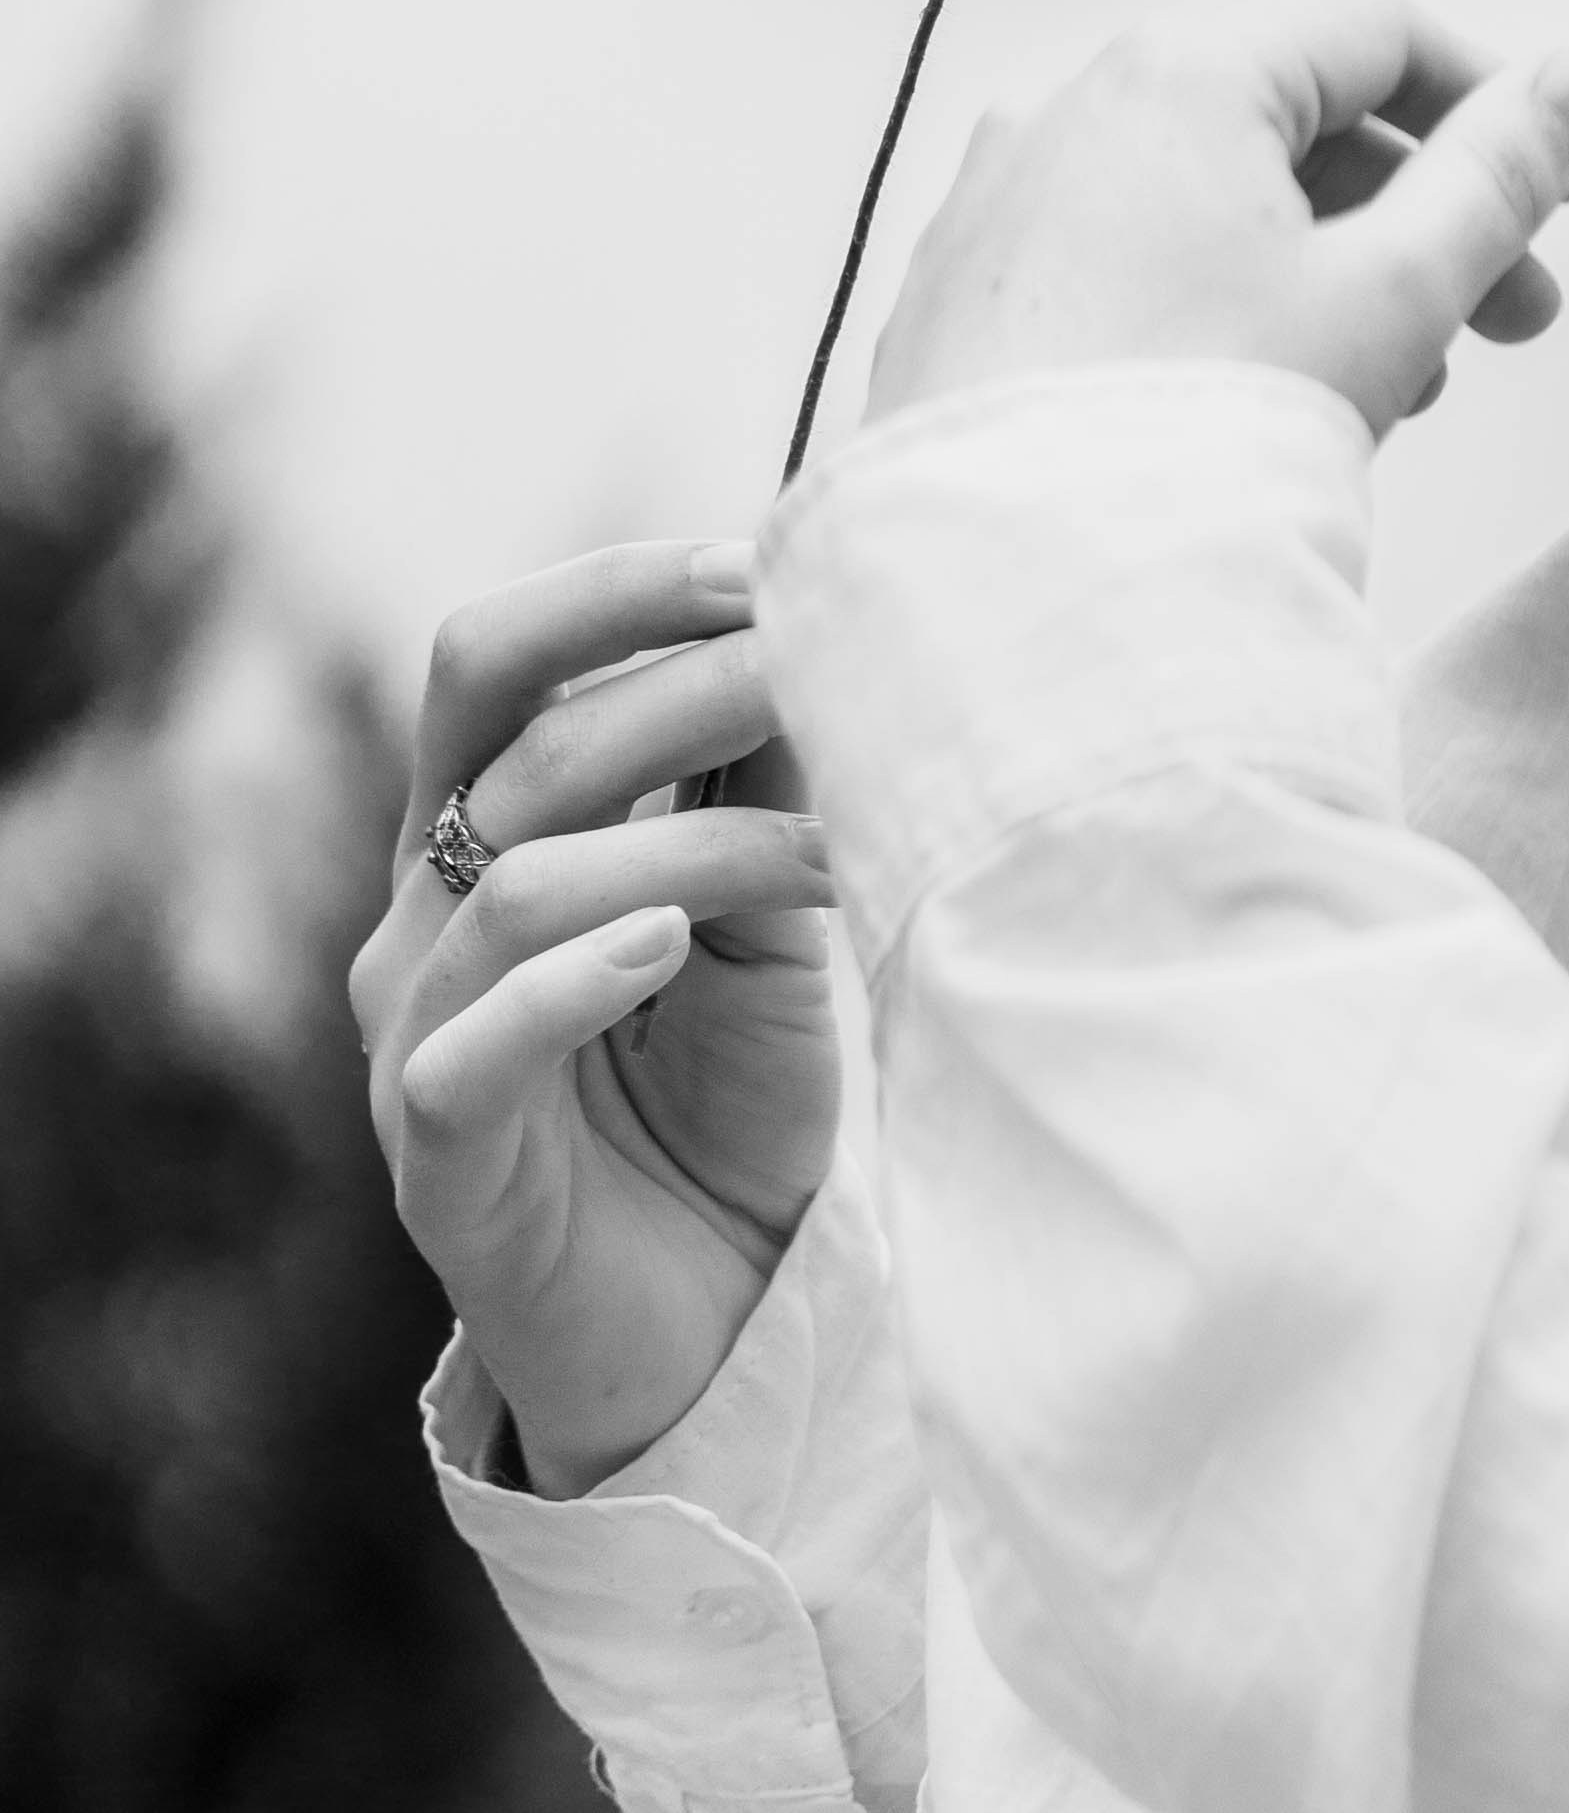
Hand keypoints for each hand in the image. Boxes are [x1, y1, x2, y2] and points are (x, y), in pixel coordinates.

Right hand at [350, 542, 840, 1495]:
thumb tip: (816, 624)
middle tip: (800, 652)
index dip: (618, 593)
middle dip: (656, 668)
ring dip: (697, 841)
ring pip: (520, 878)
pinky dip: (570, 980)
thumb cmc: (726, 1106)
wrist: (714, 1330)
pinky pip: (472, 1048)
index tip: (764, 561)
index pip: (499, 658)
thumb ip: (755, 787)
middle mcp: (422, 916)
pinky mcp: (437, 1161)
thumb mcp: (761, 918)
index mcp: (481, 834)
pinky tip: (667, 944)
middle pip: (490, 726)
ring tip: (831, 847)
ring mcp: (415, 1037)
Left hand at [867, 0, 1568, 437]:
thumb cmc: (1204, 430)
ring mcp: (1000, 206)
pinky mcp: (962, 304)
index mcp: (1177, 72)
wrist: (1006, 601)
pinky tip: (1281, 404)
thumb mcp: (1394, 293)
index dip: (1494, 100)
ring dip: (1333, 269)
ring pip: (1211, 201)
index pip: (1375, 30)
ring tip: (1411, 383)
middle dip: (1424, 212)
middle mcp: (1069, 108)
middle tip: (1519, 314)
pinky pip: (1128, 264)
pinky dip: (1223, 304)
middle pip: (1291, 120)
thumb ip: (1500, 176)